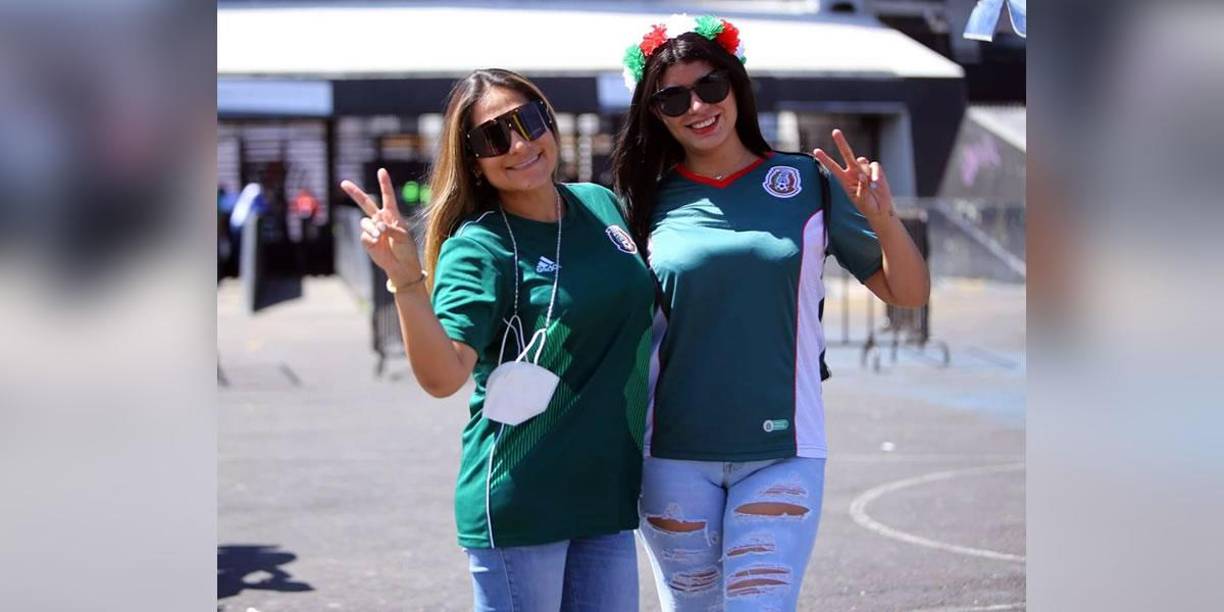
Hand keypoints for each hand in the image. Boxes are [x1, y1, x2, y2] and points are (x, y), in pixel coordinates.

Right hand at [340, 168, 422, 284]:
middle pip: (366, 203)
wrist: (401, 267)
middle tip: (343, 183)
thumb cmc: (406, 250)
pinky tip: (377, 244)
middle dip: (354, 193)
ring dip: (372, 228)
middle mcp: (381, 220)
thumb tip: (377, 227)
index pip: (388, 197)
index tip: (381, 171)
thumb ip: (390, 229)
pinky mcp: (367, 241)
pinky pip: (365, 236)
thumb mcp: (403, 237)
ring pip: (365, 222)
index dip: (384, 184)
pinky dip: (371, 239)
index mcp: (393, 215)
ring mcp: (373, 230)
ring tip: (381, 236)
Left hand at [812, 129, 894, 221]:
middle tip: (835, 131)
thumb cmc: (868, 206)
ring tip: (870, 186)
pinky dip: (875, 174)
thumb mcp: (862, 200)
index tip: (816, 150)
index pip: (833, 167)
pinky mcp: (875, 170)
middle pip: (846, 154)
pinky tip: (876, 184)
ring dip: (865, 170)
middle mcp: (853, 172)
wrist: (880, 209)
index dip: (825, 159)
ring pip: (862, 160)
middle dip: (841, 142)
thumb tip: (862, 175)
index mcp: (845, 180)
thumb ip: (861, 188)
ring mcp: (864, 170)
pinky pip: (874, 166)